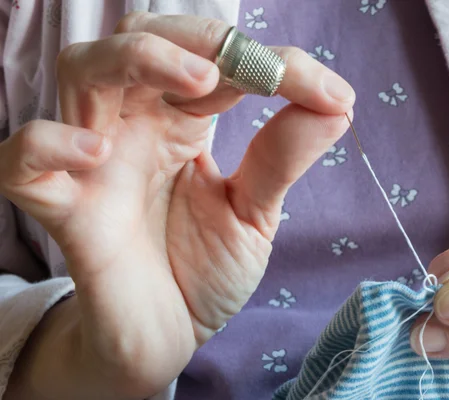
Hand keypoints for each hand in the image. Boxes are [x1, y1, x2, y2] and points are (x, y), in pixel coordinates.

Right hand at [0, 12, 354, 398]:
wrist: (167, 335)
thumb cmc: (203, 269)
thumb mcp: (255, 212)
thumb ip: (283, 157)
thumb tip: (337, 105)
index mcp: (181, 121)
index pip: (218, 62)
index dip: (273, 64)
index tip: (333, 97)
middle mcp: (134, 126)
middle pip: (142, 38)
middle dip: (200, 39)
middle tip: (257, 68)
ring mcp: (94, 161)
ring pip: (84, 70)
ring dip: (139, 58)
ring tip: (198, 82)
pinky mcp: (62, 208)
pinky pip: (24, 160)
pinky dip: (50, 144)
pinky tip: (98, 153)